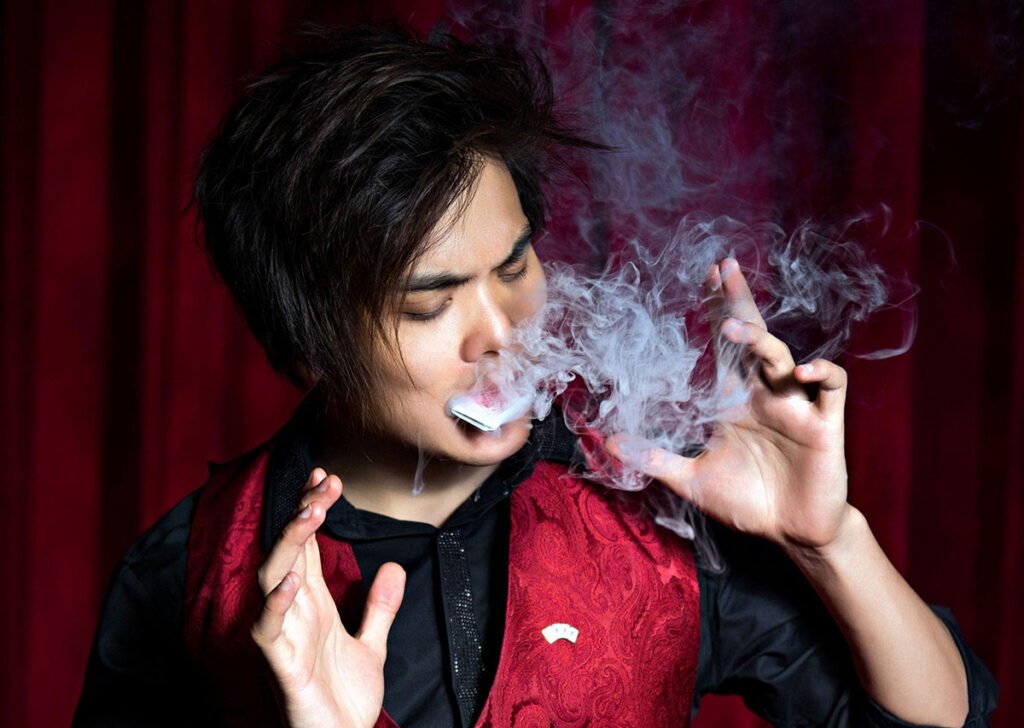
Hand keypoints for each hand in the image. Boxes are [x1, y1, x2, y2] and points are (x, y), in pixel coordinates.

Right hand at [251, 467, 405, 727]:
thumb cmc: (343, 701)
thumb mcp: (372, 645)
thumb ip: (380, 607)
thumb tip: (395, 566)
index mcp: (313, 605)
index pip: (308, 545)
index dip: (312, 509)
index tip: (328, 477)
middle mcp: (294, 613)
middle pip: (291, 551)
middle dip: (304, 513)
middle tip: (324, 482)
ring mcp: (285, 637)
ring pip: (273, 579)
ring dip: (290, 546)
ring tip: (310, 514)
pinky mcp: (282, 666)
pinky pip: (269, 632)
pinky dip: (276, 606)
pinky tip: (292, 583)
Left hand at [607, 257, 851, 549]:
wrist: (792, 534)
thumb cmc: (746, 502)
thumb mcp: (692, 480)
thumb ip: (655, 459)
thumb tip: (609, 444)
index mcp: (734, 401)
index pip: (723, 347)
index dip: (715, 313)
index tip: (704, 279)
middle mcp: (764, 394)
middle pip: (752, 337)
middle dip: (739, 302)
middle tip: (724, 269)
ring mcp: (795, 406)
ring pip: (782, 357)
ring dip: (759, 340)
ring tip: (735, 328)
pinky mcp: (825, 425)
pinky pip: (831, 387)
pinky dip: (821, 372)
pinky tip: (801, 372)